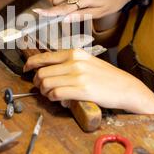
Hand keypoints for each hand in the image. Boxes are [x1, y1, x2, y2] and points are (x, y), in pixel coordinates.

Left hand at [23, 49, 153, 114]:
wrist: (126, 87)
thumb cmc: (106, 77)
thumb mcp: (87, 62)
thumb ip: (69, 62)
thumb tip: (48, 69)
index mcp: (75, 53)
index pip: (44, 57)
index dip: (31, 64)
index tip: (26, 70)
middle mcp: (74, 62)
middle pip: (42, 72)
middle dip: (37, 83)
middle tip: (41, 88)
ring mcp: (78, 76)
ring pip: (46, 84)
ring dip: (44, 92)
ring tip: (51, 95)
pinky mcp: (82, 90)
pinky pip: (56, 94)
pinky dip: (53, 99)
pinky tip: (60, 100)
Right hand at [33, 0, 132, 21]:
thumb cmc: (113, 2)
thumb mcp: (99, 13)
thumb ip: (81, 16)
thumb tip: (65, 20)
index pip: (64, 7)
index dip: (50, 12)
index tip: (38, 12)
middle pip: (59, 2)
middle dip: (58, 11)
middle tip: (67, 19)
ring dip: (65, 6)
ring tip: (81, 11)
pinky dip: (70, 2)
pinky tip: (83, 5)